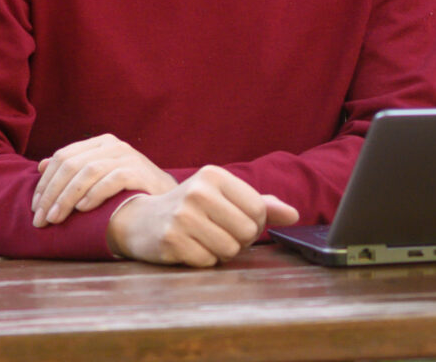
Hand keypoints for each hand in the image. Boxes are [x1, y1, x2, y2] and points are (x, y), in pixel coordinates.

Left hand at [32, 133, 177, 227]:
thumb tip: (40, 165)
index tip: (35, 207)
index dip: (45, 182)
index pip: (63, 156)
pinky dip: (94, 194)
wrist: (166, 199)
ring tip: (56, 218)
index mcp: (101, 143)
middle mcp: (114, 145)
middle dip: (51, 193)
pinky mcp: (140, 171)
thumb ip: (74, 169)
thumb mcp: (99, 176)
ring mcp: (128, 156)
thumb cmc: (128, 190)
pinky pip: (111, 180)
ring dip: (67, 197)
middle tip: (41, 219)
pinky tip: (82, 209)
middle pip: (72, 165)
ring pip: (88, 172)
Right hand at [106, 165, 298, 266]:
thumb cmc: (192, 207)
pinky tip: (190, 247)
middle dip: (240, 240)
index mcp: (214, 175)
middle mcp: (197, 192)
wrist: (141, 220)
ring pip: (229, 249)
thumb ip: (261, 204)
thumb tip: (294, 215)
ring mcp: (181, 216)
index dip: (255, 224)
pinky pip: (207, 261)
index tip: (239, 222)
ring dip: (222, 252)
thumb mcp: (224, 197)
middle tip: (222, 233)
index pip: (258, 209)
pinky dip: (203, 260)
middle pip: (247, 231)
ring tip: (206, 240)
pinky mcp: (170, 240)